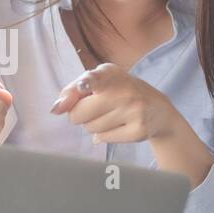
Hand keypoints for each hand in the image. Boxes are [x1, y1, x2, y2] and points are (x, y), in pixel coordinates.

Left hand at [51, 63, 213, 185]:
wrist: (157, 109)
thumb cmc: (120, 91)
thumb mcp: (99, 81)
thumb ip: (73, 90)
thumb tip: (56, 109)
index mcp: (110, 74)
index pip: (97, 78)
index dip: (87, 82)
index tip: (84, 84)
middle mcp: (124, 91)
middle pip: (78, 114)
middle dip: (81, 114)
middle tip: (97, 107)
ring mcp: (134, 112)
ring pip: (90, 128)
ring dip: (93, 125)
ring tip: (111, 114)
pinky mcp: (138, 131)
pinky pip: (104, 138)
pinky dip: (105, 135)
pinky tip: (119, 125)